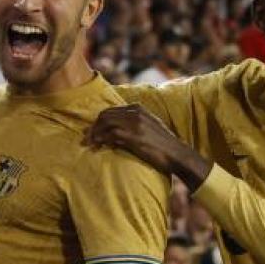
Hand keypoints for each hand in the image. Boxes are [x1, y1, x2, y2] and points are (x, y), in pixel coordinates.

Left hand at [88, 105, 210, 187]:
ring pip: (105, 123)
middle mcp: (135, 113)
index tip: (93, 132)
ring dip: (95, 134)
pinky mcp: (134, 137)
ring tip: (91, 144)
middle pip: (105, 115)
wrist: (177, 154)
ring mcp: (134, 124)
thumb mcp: (149, 126)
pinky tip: (99, 147)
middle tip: (87, 139)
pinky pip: (111, 135)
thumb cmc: (163, 144)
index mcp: (138, 108)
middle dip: (94, 127)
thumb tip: (116, 130)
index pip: (111, 110)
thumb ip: (135, 123)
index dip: (99, 121)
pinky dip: (102, 140)